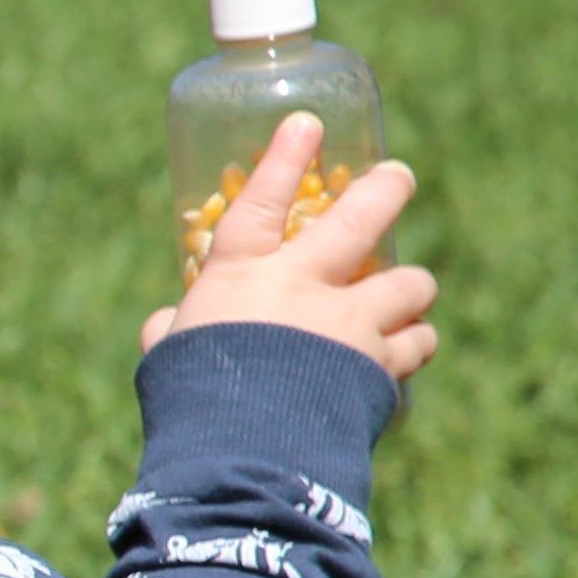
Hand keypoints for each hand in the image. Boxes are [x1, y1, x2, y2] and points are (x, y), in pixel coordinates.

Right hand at [152, 115, 433, 380]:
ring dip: (411, 292)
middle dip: (386, 191)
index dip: (285, 159)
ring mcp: (350, 324)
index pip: (263, 202)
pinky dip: (412, 346)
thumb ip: (169, 333)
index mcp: (242, 278)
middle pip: (360, 220)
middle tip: (398, 177)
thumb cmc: (191, 402)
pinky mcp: (381, 366)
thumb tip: (161, 324)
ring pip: (410, 285)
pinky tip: (406, 351)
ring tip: (408, 298)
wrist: (245, 454)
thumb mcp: (168, 359)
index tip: (308, 123)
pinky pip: (416, 345)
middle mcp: (304, 288)